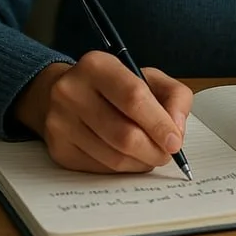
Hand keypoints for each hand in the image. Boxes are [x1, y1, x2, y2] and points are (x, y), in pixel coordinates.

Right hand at [14, 52, 193, 173]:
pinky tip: (129, 158)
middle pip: (124, 134)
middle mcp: (72, 91)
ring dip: (140, 162)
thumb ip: (174, 96)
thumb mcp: (147, 78)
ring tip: (150, 155)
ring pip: (113, 157)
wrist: (65, 93)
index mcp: (97, 66)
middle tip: (166, 154)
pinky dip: (123, 168)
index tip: (175, 141)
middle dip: (153, 150)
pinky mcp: (58, 149)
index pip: (133, 98)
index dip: (159, 123)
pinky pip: (100, 169)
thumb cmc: (114, 86)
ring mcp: (61, 122)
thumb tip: (176, 129)